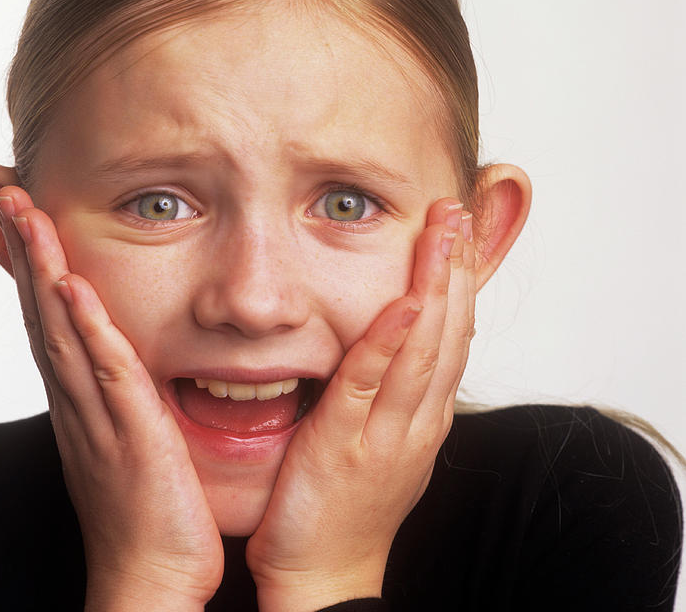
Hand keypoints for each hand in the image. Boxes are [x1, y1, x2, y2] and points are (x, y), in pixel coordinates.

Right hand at [0, 188, 223, 611]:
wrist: (151, 577)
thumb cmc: (147, 508)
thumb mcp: (127, 434)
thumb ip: (122, 390)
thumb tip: (126, 356)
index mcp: (79, 397)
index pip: (49, 318)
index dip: (33, 265)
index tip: (25, 216)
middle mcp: (77, 399)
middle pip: (42, 312)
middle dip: (26, 250)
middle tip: (10, 193)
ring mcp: (96, 414)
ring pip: (62, 330)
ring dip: (43, 269)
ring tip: (28, 215)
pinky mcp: (126, 434)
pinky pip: (104, 372)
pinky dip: (86, 328)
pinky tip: (72, 288)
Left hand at [246, 198, 475, 611]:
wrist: (324, 576)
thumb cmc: (346, 504)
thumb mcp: (382, 437)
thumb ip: (389, 387)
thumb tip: (393, 336)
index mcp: (424, 414)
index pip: (453, 334)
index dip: (460, 279)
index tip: (460, 229)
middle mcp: (417, 419)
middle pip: (448, 332)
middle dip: (456, 268)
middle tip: (458, 209)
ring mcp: (387, 434)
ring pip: (422, 350)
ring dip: (435, 287)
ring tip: (442, 234)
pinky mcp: (346, 446)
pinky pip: (371, 386)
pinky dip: (390, 342)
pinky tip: (403, 303)